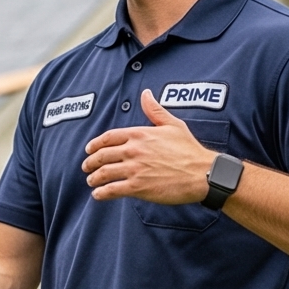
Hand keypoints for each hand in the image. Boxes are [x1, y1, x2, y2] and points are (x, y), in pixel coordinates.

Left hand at [81, 89, 211, 203]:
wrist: (202, 173)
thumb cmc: (189, 150)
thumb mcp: (173, 124)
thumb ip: (155, 110)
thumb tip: (146, 94)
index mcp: (139, 134)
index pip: (108, 137)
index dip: (95, 144)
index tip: (89, 149)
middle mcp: (133, 150)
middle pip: (102, 155)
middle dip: (90, 162)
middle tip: (86, 167)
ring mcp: (134, 169)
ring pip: (104, 173)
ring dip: (93, 178)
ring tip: (91, 182)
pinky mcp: (138, 187)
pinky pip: (112, 189)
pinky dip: (102, 193)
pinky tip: (98, 195)